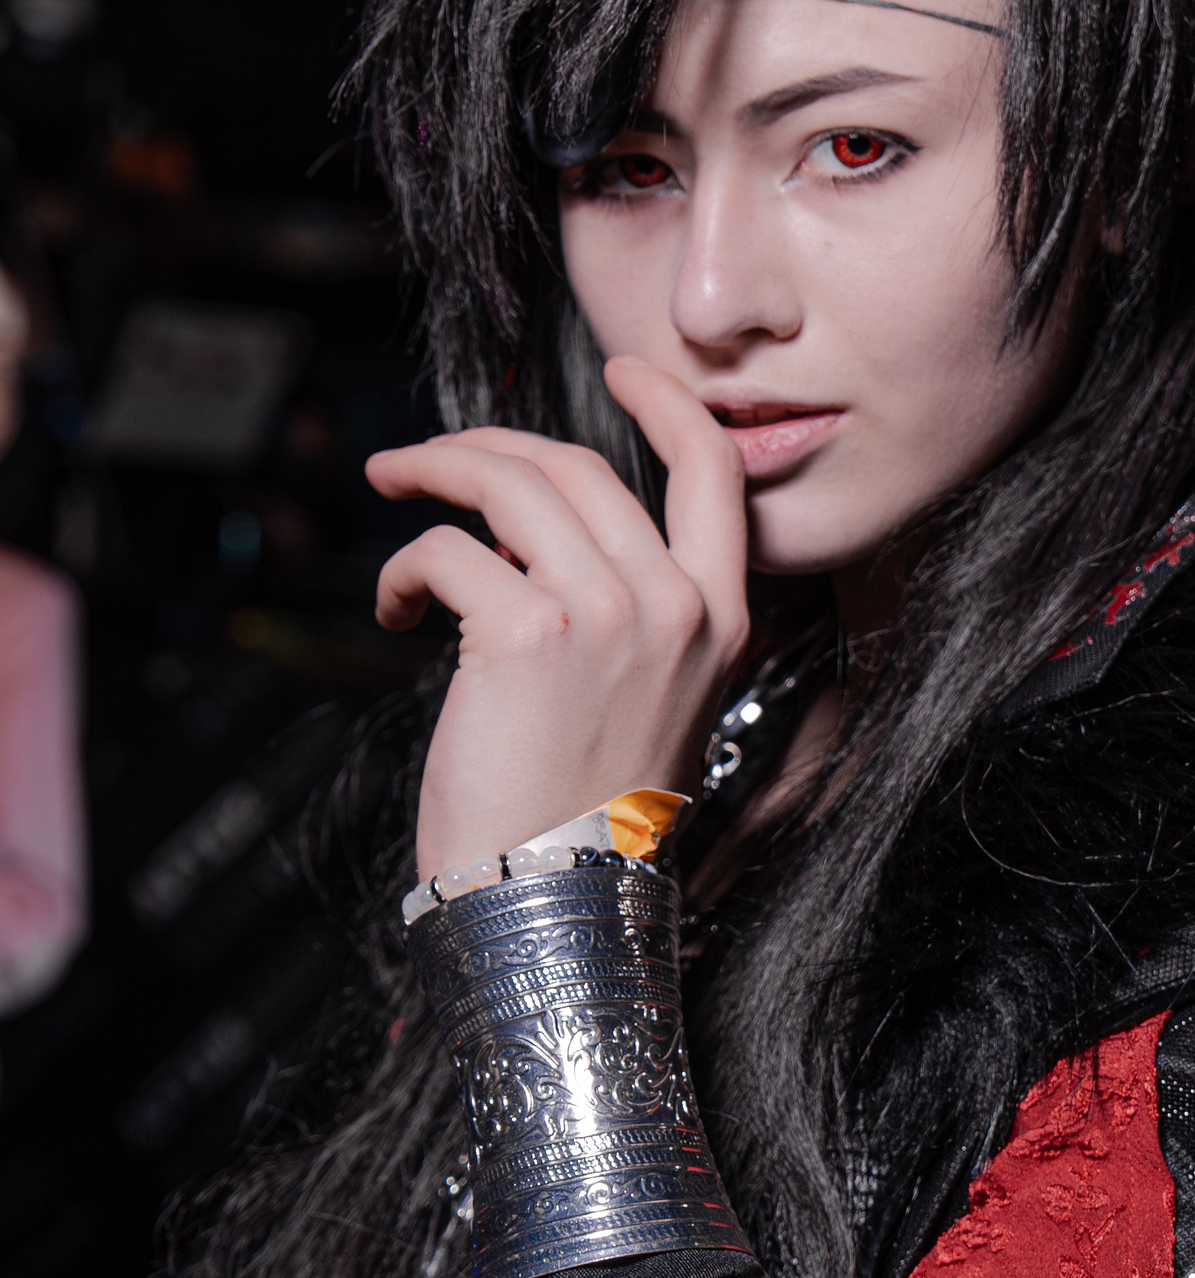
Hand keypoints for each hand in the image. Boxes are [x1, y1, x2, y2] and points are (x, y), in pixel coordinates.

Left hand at [367, 360, 749, 882]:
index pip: (715, 472)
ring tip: (391, 488)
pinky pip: (448, 549)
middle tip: (428, 456)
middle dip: (488, 443)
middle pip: (580, 464)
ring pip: (510, 483)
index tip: (623, 370)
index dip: (666, 404)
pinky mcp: (527, 633)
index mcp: (721, 620)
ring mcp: (608, 614)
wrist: (555, 907)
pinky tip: (393, 612)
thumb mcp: (650, 704)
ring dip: (433, 471)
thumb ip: (632, 618)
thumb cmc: (584, 823)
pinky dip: (403, 568)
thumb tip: (549, 542)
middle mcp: (676, 607)